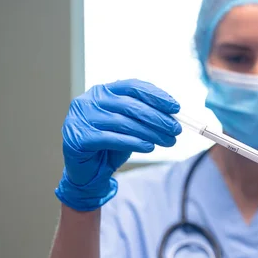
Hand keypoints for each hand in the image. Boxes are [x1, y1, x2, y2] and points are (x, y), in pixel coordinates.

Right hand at [55, 79, 181, 210]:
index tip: (175, 108)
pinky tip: (149, 147)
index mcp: (102, 91)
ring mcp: (82, 118)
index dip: (156, 95)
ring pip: (124, 122)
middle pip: (131, 105)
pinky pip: (113, 138)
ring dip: (151, 132)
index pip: (132, 86)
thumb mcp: (128, 125)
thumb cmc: (109, 144)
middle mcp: (90, 100)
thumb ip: (143, 116)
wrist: (86, 171)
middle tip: (176, 129)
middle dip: (158, 117)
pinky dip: (135, 142)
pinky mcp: (80, 137)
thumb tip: (172, 116)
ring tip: (169, 141)